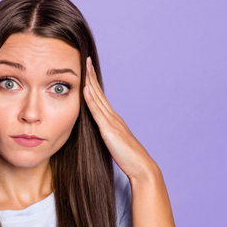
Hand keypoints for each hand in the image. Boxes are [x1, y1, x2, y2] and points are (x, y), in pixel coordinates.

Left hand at [82, 57, 157, 182]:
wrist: (141, 166)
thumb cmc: (127, 158)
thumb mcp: (113, 142)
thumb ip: (106, 134)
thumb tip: (98, 130)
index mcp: (113, 119)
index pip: (100, 97)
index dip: (93, 83)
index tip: (87, 70)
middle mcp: (113, 117)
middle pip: (99, 92)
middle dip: (92, 76)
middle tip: (85, 60)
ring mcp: (112, 122)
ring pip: (98, 98)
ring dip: (91, 82)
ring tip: (85, 68)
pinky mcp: (109, 130)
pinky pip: (98, 113)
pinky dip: (91, 100)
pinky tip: (85, 90)